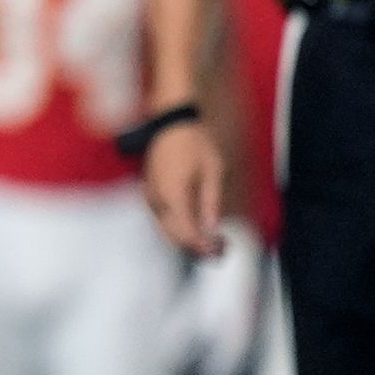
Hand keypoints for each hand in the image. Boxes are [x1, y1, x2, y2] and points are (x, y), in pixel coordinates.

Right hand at [141, 117, 225, 259]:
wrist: (171, 123)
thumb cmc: (194, 143)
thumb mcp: (213, 171)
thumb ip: (211, 202)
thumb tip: (212, 229)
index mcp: (173, 194)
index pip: (186, 232)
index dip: (203, 246)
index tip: (221, 250)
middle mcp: (157, 199)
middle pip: (173, 237)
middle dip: (197, 248)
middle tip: (222, 250)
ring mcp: (151, 197)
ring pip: (166, 231)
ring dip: (188, 240)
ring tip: (213, 242)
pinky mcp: (151, 194)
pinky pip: (163, 220)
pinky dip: (179, 228)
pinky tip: (197, 227)